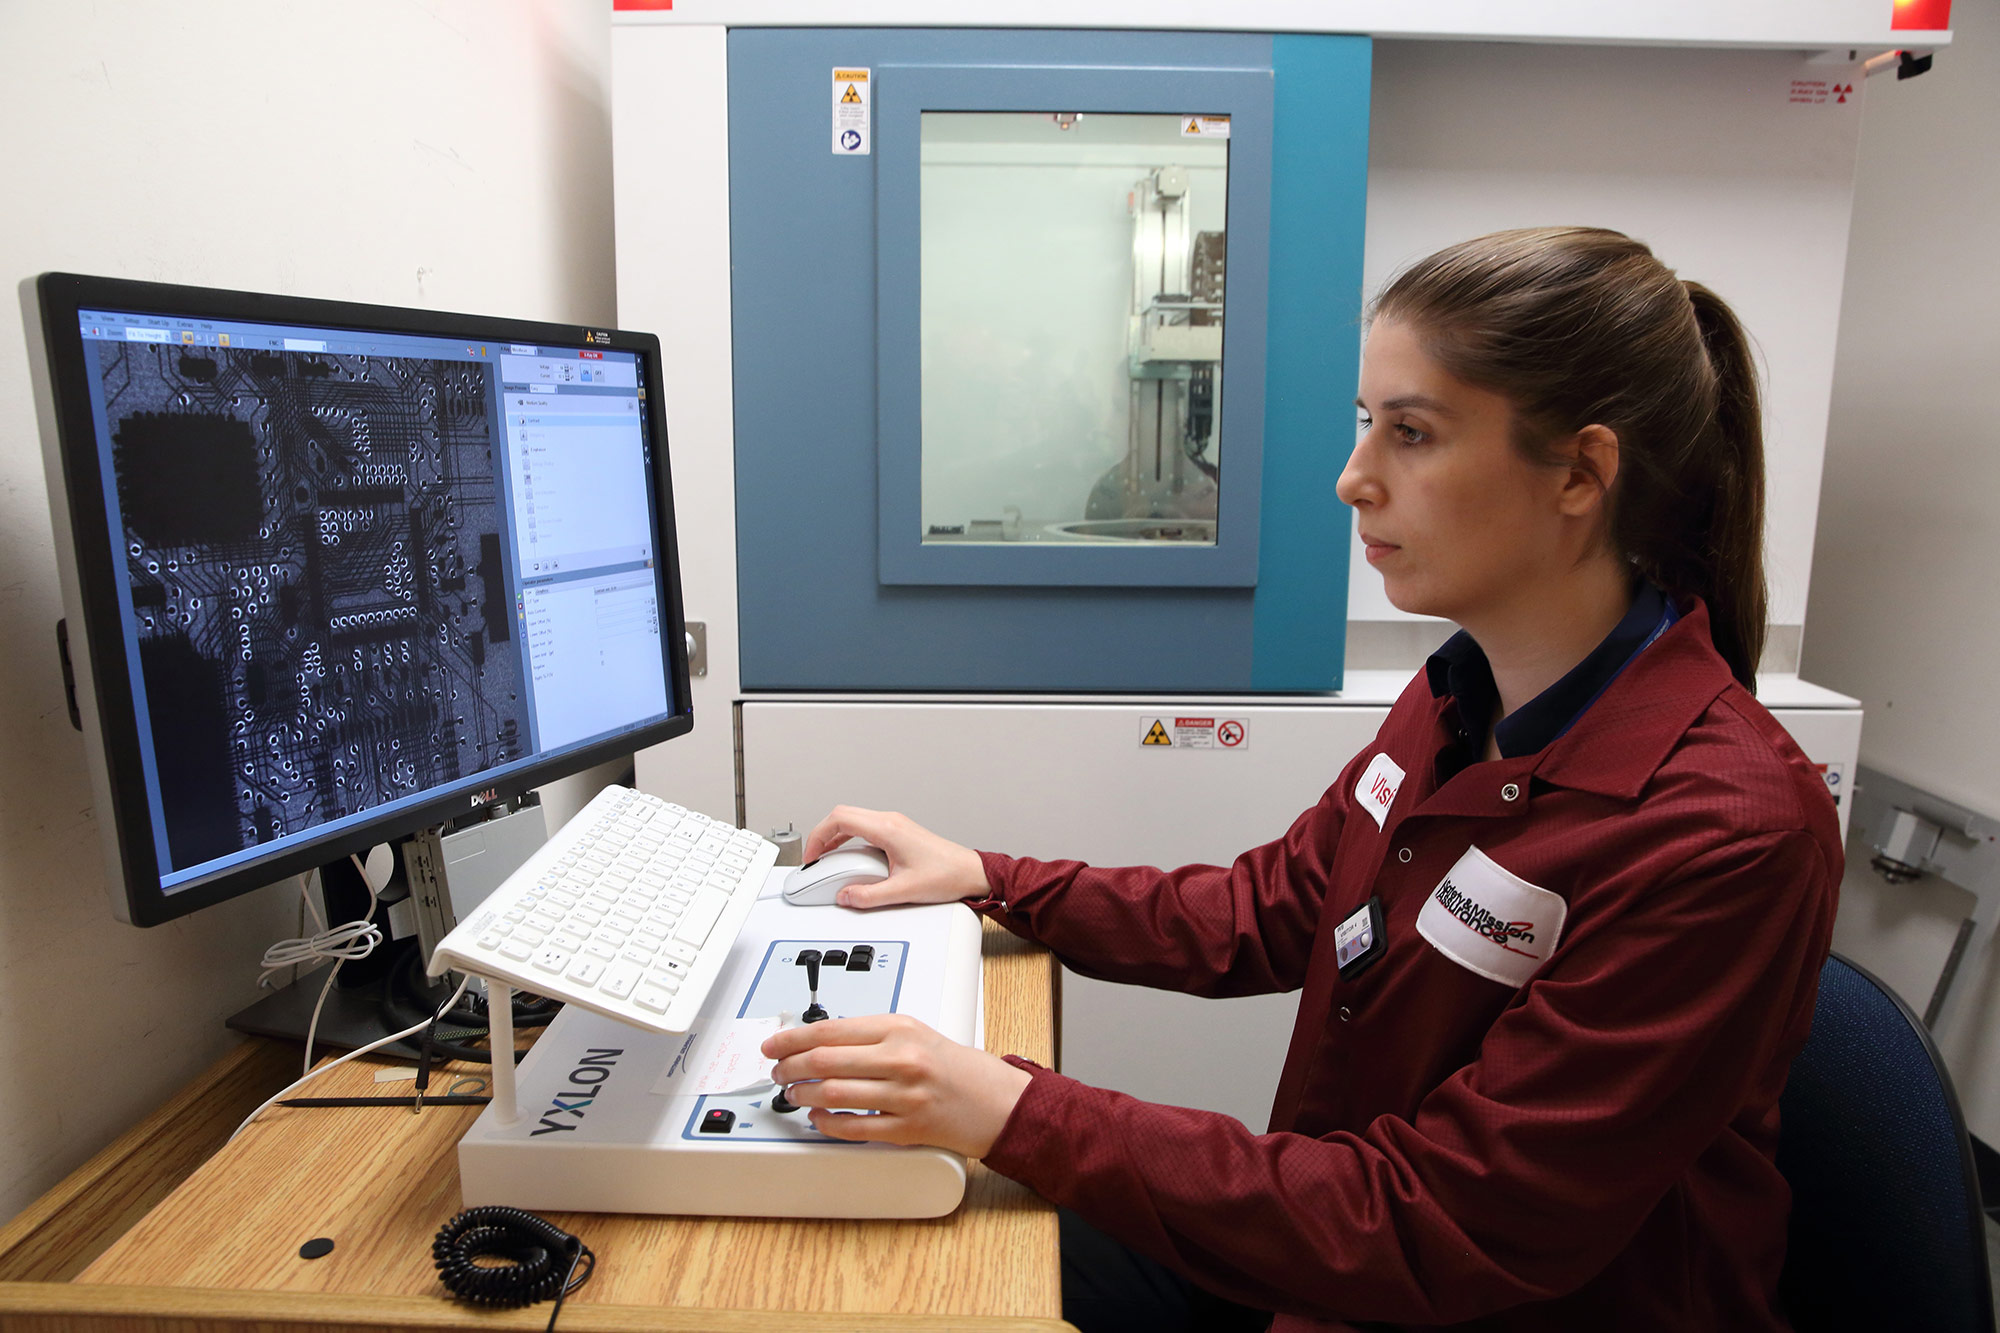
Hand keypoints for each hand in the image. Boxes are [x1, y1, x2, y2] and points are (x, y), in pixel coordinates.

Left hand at [762, 1013, 1032, 1158]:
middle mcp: (901, 1058)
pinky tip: (817, 1118)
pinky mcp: (907, 1129)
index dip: (792, 1038)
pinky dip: (827, 1123)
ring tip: (792, 1094)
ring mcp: (904, 1095)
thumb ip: (870, 1035)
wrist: (995, 1100)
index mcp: (899, 1028)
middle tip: (777, 1072)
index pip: (830, 1029)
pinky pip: (854, 1128)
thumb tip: (818, 1041)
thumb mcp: (914, 1033)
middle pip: (825, 1060)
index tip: (774, 1044)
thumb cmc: (953, 1067)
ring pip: (833, 1093)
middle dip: (789, 1067)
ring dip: (802, 1095)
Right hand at [800, 806, 988, 909]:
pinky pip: (865, 827)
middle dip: (823, 836)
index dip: (818, 836)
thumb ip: (869, 896)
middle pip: (842, 816)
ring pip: (853, 820)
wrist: (970, 872)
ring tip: (827, 860)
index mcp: (887, 829)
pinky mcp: (899, 831)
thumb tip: (845, 896)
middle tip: (815, 859)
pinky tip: (849, 859)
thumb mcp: (903, 891)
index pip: (839, 819)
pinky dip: (850, 840)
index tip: (812, 856)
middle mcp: (890, 821)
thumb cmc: (946, 875)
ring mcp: (895, 824)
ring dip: (836, 837)